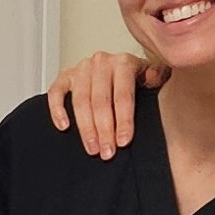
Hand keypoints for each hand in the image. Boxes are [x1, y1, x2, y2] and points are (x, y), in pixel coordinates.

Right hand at [44, 52, 163, 158]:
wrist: (121, 69)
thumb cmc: (137, 79)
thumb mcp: (155, 77)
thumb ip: (158, 76)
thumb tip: (153, 77)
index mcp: (124, 62)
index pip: (123, 94)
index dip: (123, 120)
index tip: (123, 141)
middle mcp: (101, 62)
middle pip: (100, 100)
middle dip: (104, 130)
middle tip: (107, 152)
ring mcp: (82, 68)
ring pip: (80, 100)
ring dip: (85, 128)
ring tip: (92, 148)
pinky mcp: (66, 75)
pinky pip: (56, 92)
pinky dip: (57, 110)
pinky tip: (64, 127)